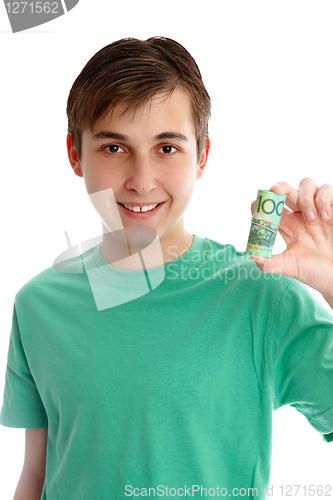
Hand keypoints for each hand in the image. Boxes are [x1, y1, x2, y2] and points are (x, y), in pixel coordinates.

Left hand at [249, 177, 332, 303]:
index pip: (272, 207)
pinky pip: (326, 190)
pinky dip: (322, 200)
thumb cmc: (315, 272)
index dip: (263, 204)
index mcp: (288, 226)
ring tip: (310, 218)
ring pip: (306, 184)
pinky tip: (324, 217)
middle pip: (286, 190)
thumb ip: (270, 263)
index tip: (256, 207)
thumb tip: (251, 255)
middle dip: (279, 188)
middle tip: (275, 191)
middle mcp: (301, 214)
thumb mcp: (290, 268)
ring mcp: (318, 209)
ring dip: (304, 197)